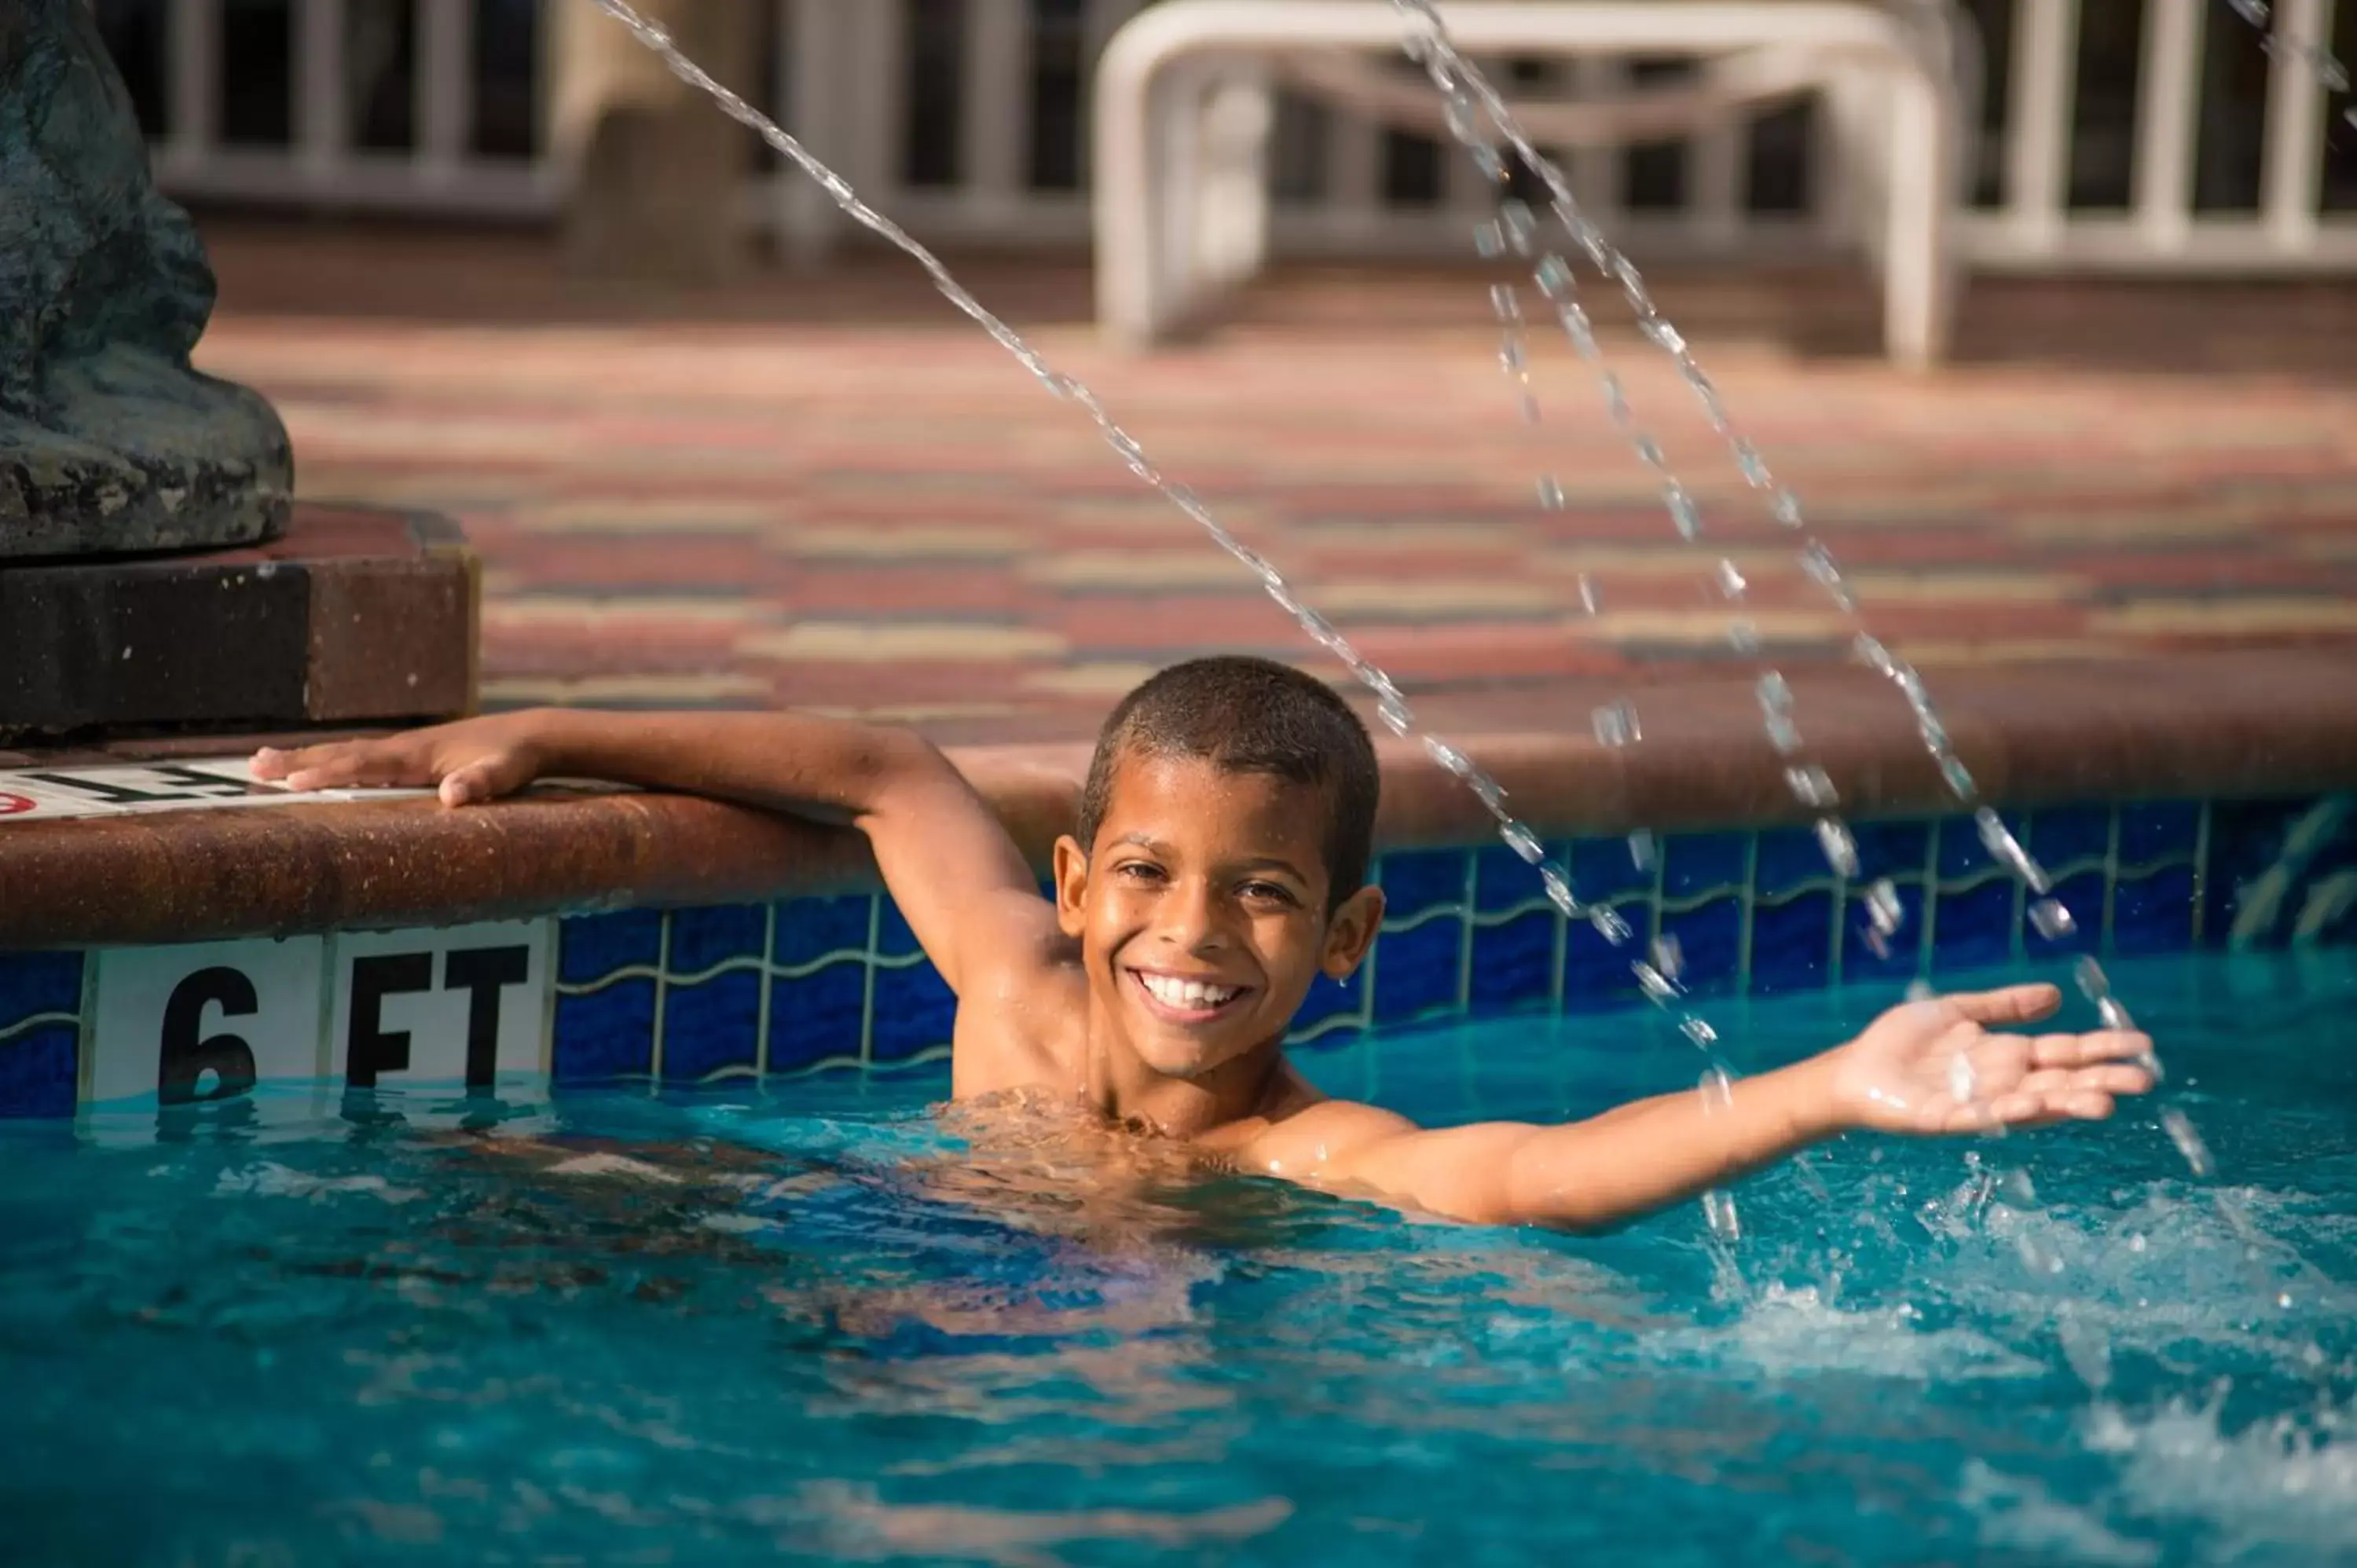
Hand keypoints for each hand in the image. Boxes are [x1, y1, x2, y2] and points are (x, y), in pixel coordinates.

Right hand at [252, 712, 551, 807]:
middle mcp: (404, 747)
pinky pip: (358, 757)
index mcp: (419, 754)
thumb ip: (480, 783)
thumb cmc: (516, 759)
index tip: (291, 783)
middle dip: (296, 762)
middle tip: (252, 769)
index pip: (365, 763)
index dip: (329, 774)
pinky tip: (310, 767)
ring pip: (344, 753)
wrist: (530, 735)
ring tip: (259, 763)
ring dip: (303, 758)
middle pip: (341, 753)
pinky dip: (328, 761)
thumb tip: (453, 795)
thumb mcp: (504, 774)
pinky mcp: (409, 755)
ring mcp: (404, 749)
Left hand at [1825, 983, 2154, 1134]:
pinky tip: (2033, 1102)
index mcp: (2007, 1055)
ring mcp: (1978, 1103)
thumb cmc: (1901, 1042)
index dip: (2102, 1048)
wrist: (1854, 1068)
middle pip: (2060, 1081)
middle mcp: (2001, 1082)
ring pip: (2032, 1106)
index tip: (2142, 1044)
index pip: (2065, 1052)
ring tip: (2104, 1104)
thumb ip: (2003, 1006)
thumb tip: (2055, 996)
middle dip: (2100, 1081)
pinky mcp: (1948, 1119)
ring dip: (2066, 1105)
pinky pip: (1984, 1117)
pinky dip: (2009, 1111)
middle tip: (2144, 1080)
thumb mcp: (1956, 1012)